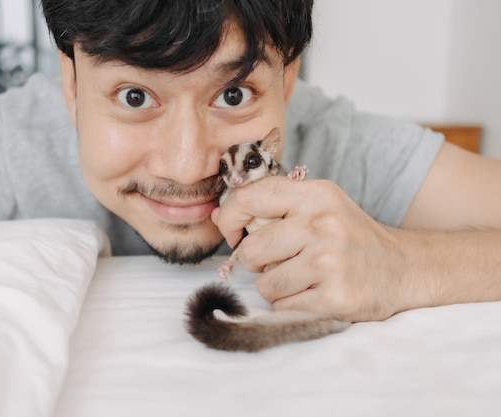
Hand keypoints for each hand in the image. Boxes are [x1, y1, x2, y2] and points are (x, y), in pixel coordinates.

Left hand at [211, 177, 408, 321]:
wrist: (403, 269)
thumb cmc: (350, 236)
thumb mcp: (320, 205)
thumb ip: (273, 205)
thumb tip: (218, 213)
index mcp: (316, 195)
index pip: (250, 197)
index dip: (230, 217)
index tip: (232, 231)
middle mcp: (323, 225)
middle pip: (251, 249)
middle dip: (254, 261)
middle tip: (276, 260)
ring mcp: (330, 263)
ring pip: (265, 284)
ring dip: (275, 286)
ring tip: (302, 277)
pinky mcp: (335, 299)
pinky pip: (283, 307)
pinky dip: (291, 304)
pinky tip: (314, 293)